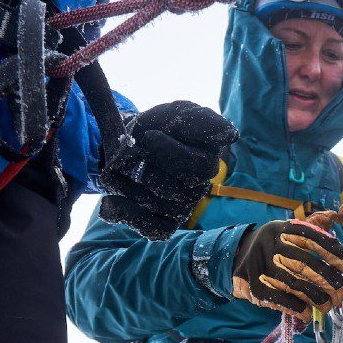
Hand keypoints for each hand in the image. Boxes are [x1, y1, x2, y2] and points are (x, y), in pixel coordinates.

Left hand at [99, 101, 238, 239]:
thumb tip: (232, 135)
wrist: (127, 144)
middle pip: (179, 187)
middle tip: (134, 148)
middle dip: (149, 166)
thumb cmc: (156, 127)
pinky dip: (127, 214)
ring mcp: (182, 207)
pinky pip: (150, 228)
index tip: (149, 134)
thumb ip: (202, 121)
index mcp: (208, 160)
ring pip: (160, 203)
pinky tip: (110, 202)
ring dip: (133, 183)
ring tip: (123, 165)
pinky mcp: (163, 224)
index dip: (170, 152)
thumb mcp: (176, 113)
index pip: (199, 167)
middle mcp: (199, 187)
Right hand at [232, 216, 342, 320]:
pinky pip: (280, 299)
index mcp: (286, 228)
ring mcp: (262, 266)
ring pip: (295, 283)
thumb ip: (315, 224)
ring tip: (328, 305)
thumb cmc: (277, 245)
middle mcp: (273, 244)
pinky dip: (297, 307)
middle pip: (307, 264)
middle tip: (341, 294)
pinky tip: (307, 313)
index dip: (338, 256)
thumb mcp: (291, 230)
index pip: (316, 240)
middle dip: (329, 282)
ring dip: (316, 298)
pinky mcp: (255, 286)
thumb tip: (336, 214)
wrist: (240, 257)